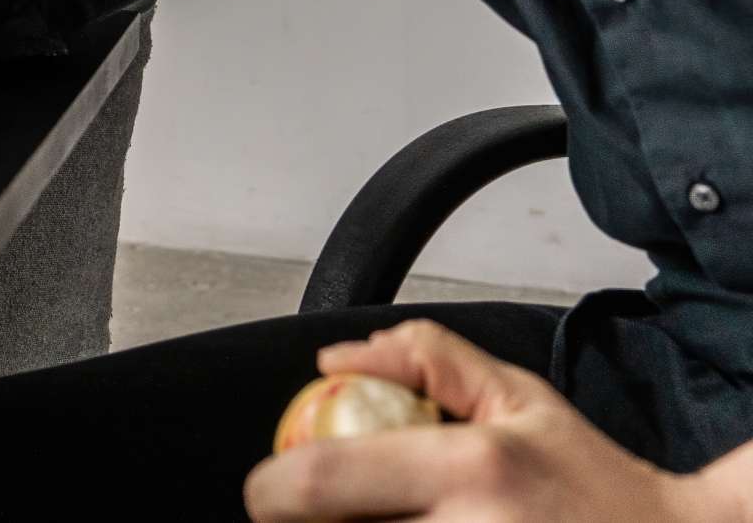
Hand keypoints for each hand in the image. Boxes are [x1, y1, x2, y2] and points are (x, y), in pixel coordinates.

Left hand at [245, 319, 730, 521]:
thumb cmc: (597, 486)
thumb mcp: (521, 398)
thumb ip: (425, 361)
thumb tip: (333, 359)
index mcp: (471, 470)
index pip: (324, 482)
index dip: (272, 488)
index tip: (268, 488)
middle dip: (314, 522)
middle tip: (326, 512)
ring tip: (384, 522)